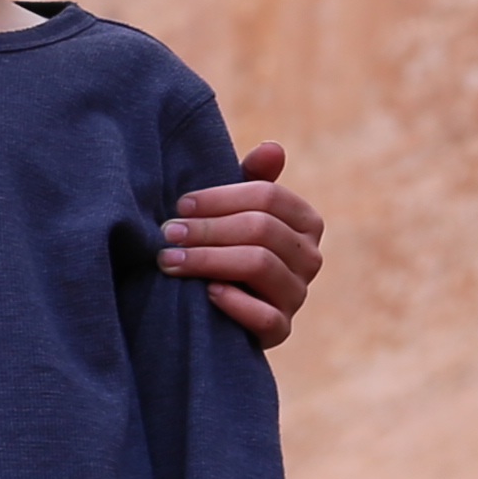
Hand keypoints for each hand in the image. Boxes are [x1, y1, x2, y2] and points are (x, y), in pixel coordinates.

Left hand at [160, 143, 325, 343]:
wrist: (217, 310)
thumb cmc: (225, 245)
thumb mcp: (235, 211)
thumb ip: (251, 179)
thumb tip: (271, 148)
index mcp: (305, 221)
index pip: (268, 196)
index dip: (221, 197)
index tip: (181, 205)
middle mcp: (310, 257)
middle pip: (261, 229)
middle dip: (207, 229)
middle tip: (168, 233)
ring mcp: (298, 295)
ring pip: (259, 265)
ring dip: (208, 260)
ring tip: (170, 259)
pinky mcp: (282, 330)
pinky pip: (264, 316)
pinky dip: (234, 303)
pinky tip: (205, 292)